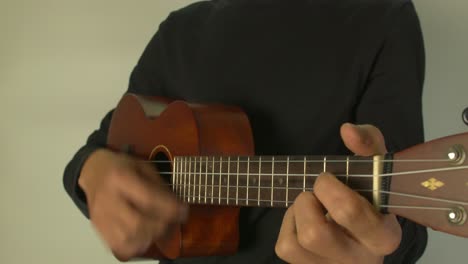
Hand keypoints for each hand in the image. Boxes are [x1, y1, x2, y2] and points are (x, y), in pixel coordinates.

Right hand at [78, 149, 186, 260]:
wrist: (93, 171)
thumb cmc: (121, 167)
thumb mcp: (142, 166)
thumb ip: (159, 185)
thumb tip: (176, 205)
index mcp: (120, 177)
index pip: (148, 198)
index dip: (170, 208)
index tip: (183, 211)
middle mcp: (108, 198)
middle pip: (137, 223)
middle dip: (160, 226)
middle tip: (171, 221)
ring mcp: (101, 215)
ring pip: (128, 238)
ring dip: (149, 237)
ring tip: (159, 229)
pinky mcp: (98, 227)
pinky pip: (118, 246)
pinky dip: (135, 246)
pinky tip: (144, 237)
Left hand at [275, 123, 401, 263]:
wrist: (360, 234)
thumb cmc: (367, 199)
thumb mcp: (375, 170)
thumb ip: (369, 145)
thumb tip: (348, 130)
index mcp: (384, 235)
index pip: (348, 211)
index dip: (328, 187)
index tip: (328, 178)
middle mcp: (361, 260)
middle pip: (315, 233)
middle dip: (309, 201)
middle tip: (319, 191)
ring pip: (299, 241)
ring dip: (299, 212)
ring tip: (314, 206)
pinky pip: (286, 246)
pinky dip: (289, 225)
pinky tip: (303, 221)